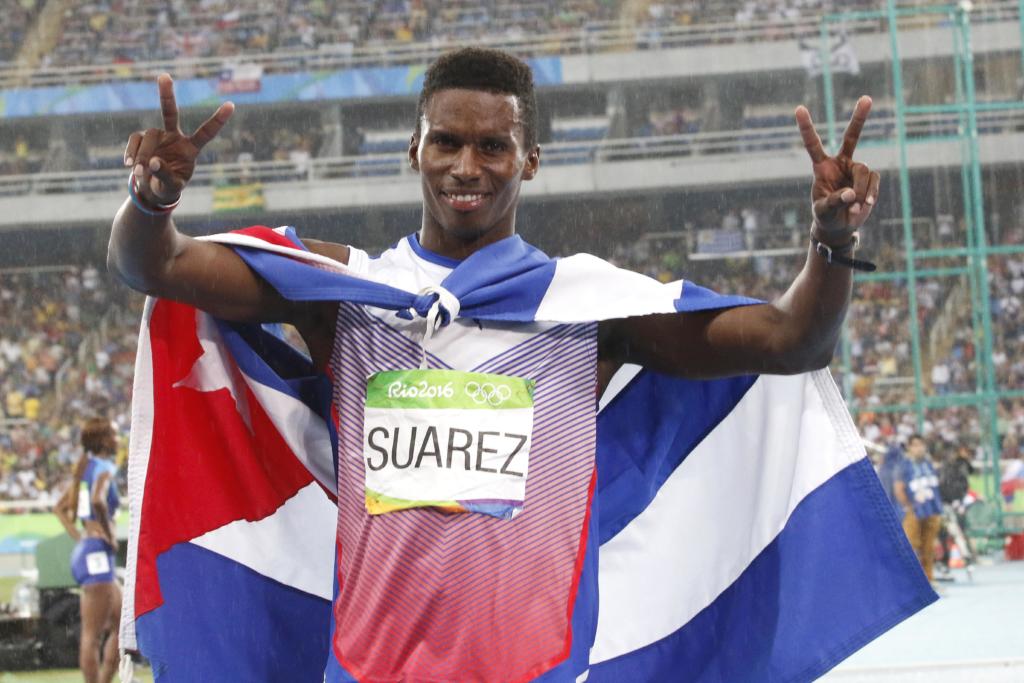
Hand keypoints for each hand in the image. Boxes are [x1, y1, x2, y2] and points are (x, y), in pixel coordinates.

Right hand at [124, 73, 234, 204]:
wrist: (152, 189)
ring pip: (148, 136)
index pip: (206, 132)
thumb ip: (165, 175)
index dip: (218, 120)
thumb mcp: (171, 186)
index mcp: (191, 148)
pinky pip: (135, 140)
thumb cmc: (168, 187)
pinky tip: (128, 165)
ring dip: (142, 155)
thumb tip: (152, 162)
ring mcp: (158, 136)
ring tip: (139, 172)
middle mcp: (175, 137)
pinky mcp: (142, 139)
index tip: (231, 105)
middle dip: (166, 95)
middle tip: (164, 76)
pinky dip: (131, 152)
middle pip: (170, 113)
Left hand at [795, 96, 879, 245]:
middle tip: (867, 98)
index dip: (806, 127)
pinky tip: (864, 206)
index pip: (813, 144)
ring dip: (861, 191)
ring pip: (864, 171)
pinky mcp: (870, 178)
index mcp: (822, 167)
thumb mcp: (822, 211)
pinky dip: (870, 195)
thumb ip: (833, 202)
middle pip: (852, 137)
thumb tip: (851, 194)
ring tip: (854, 208)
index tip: (798, 108)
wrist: (840, 226)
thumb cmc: (825, 217)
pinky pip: (873, 182)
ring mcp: (856, 169)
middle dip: (859, 118)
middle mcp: (840, 163)